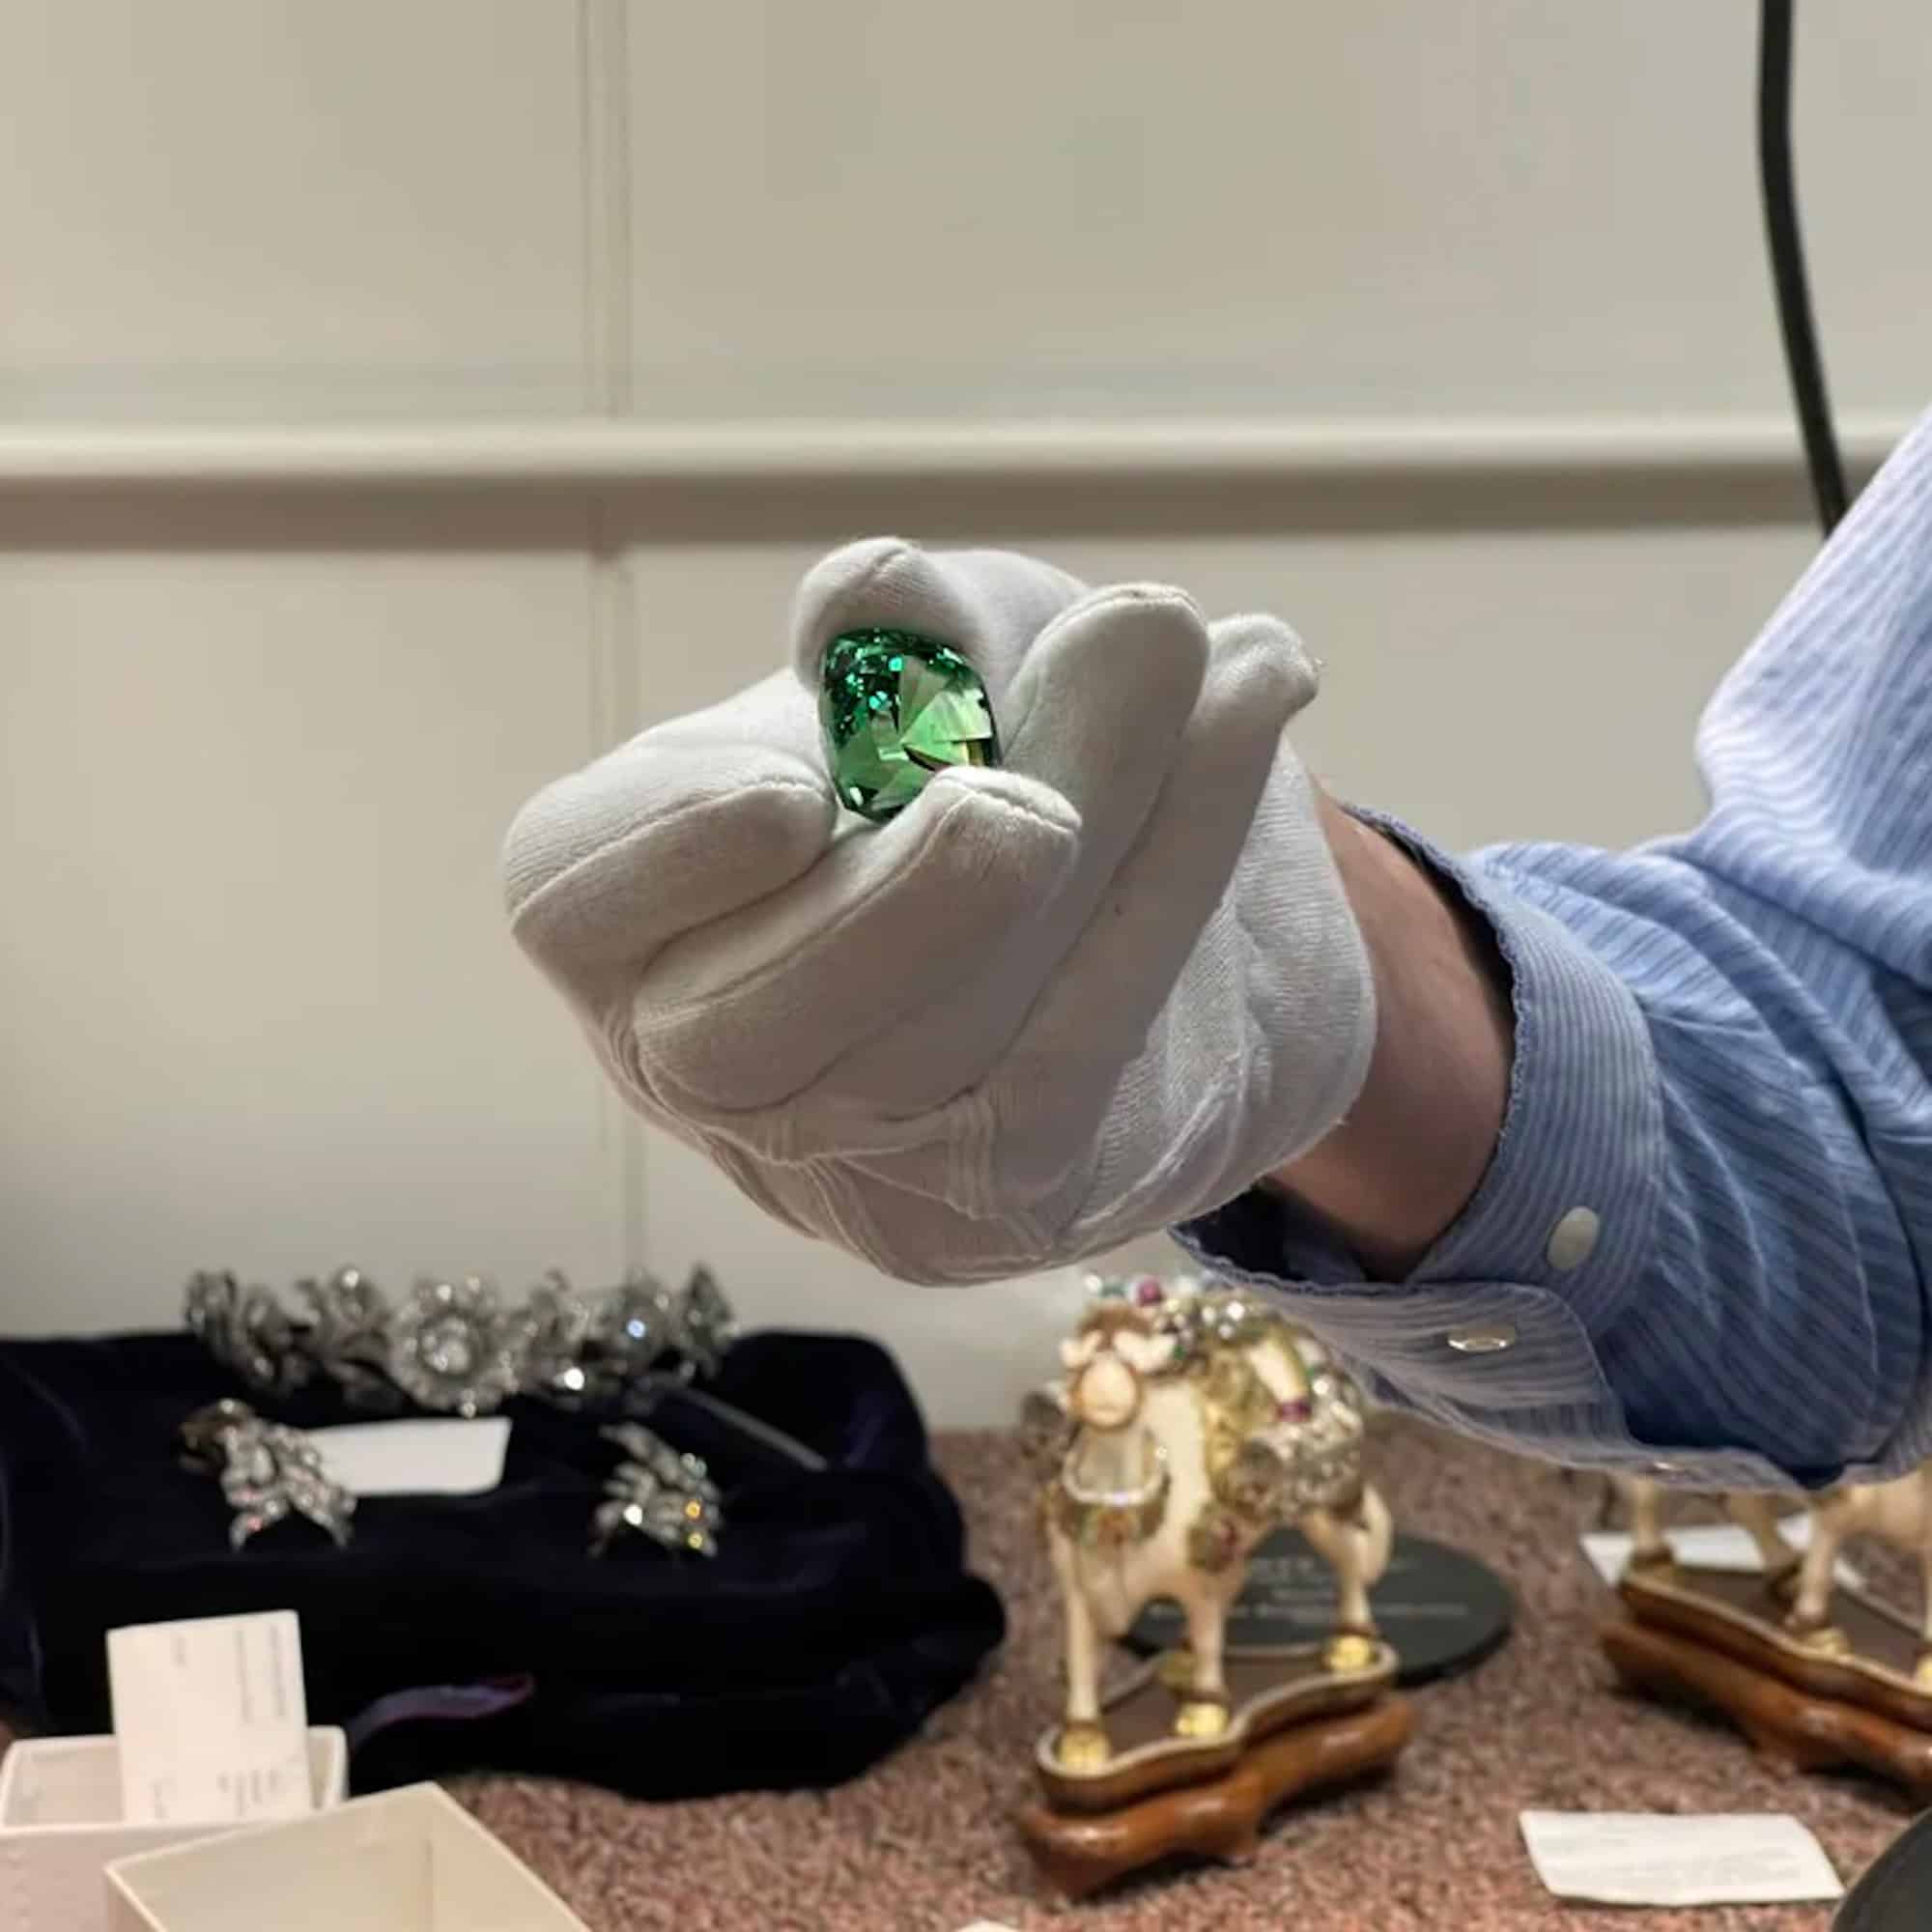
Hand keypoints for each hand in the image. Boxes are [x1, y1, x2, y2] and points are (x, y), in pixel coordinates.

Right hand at [502, 538, 1374, 1282]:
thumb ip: (905, 637)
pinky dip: (1177, 870)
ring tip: (1218, 652)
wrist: (1150, 883)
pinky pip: (1078, 1055)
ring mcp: (848, 1165)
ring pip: (931, 1045)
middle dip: (911, 880)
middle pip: (743, 1027)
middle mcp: (706, 1069)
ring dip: (1099, 826)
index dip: (663, 851)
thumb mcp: (943, 657)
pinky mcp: (999, 1201)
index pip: (571, 904)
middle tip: (1062, 709)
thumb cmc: (988, 745)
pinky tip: (1258, 706)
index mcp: (630, 924)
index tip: (796, 781)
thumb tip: (872, 604)